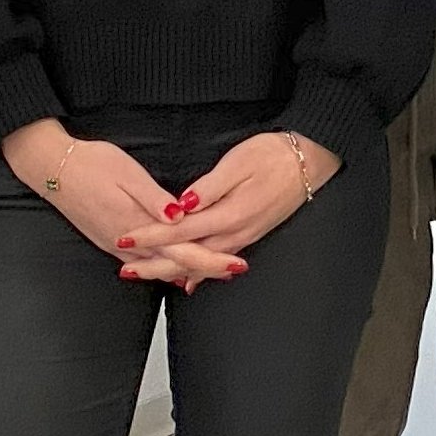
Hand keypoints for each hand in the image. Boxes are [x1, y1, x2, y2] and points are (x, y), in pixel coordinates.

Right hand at [0, 121, 238, 286]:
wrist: (53, 169)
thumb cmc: (91, 164)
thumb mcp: (127, 174)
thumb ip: (154, 199)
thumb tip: (180, 217)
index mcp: (137, 225)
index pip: (182, 250)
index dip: (212, 259)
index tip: (236, 263)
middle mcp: (127, 244)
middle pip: (174, 265)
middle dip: (207, 269)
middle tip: (235, 268)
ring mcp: (116, 246)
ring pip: (158, 268)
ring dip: (187, 270)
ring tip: (213, 270)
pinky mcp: (109, 242)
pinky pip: (142, 264)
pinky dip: (163, 268)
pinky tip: (175, 268)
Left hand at [121, 131, 340, 280]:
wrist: (310, 161)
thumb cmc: (273, 155)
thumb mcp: (238, 163)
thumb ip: (209, 187)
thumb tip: (183, 205)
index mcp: (229, 214)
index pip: (180, 230)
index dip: (151, 236)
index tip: (126, 238)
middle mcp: (235, 232)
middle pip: (188, 257)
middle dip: (155, 265)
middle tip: (126, 271)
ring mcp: (244, 237)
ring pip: (202, 263)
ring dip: (173, 271)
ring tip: (148, 276)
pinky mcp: (250, 234)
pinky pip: (218, 261)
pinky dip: (199, 272)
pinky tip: (188, 280)